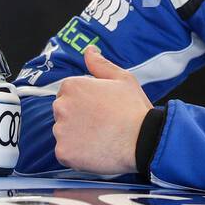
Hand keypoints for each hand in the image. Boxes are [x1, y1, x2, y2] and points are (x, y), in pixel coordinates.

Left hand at [52, 44, 152, 174]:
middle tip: (102, 125)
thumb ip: (100, 64)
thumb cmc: (134, 108)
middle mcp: (61, 106)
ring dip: (76, 137)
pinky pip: (65, 153)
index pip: (68, 95)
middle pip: (63, 113)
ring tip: (101, 138)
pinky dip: (77, 155)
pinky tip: (96, 151)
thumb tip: (89, 50)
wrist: (143, 139)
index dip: (86, 103)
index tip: (100, 110)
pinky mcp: (63, 153)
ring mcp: (60, 131)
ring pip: (64, 134)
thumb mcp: (122, 78)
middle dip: (78, 119)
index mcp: (72, 86)